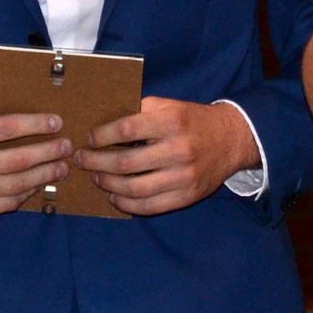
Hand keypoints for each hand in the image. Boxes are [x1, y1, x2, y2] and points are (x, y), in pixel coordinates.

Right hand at [0, 104, 72, 218]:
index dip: (35, 125)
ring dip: (44, 176)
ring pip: (15, 186)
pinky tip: (39, 184)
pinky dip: (26, 194)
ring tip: (61, 167)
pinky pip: (5, 204)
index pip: (6, 128)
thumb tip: (25, 103)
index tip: (56, 122)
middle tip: (66, 146)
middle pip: (17, 160)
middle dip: (48, 153)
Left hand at [74, 98, 259, 215]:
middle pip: (126, 163)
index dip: (102, 136)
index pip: (127, 129)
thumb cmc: (193, 121)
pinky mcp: (187, 196)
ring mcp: (183, 177)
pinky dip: (126, 204)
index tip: (89, 138)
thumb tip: (104, 123)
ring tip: (96, 178)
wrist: (231, 140)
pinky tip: (114, 196)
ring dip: (108, 184)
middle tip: (81, 160)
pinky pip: (150, 206)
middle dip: (96, 162)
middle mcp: (178, 150)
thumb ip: (141, 111)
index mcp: (172, 122)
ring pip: (134, 188)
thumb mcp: (170, 106)